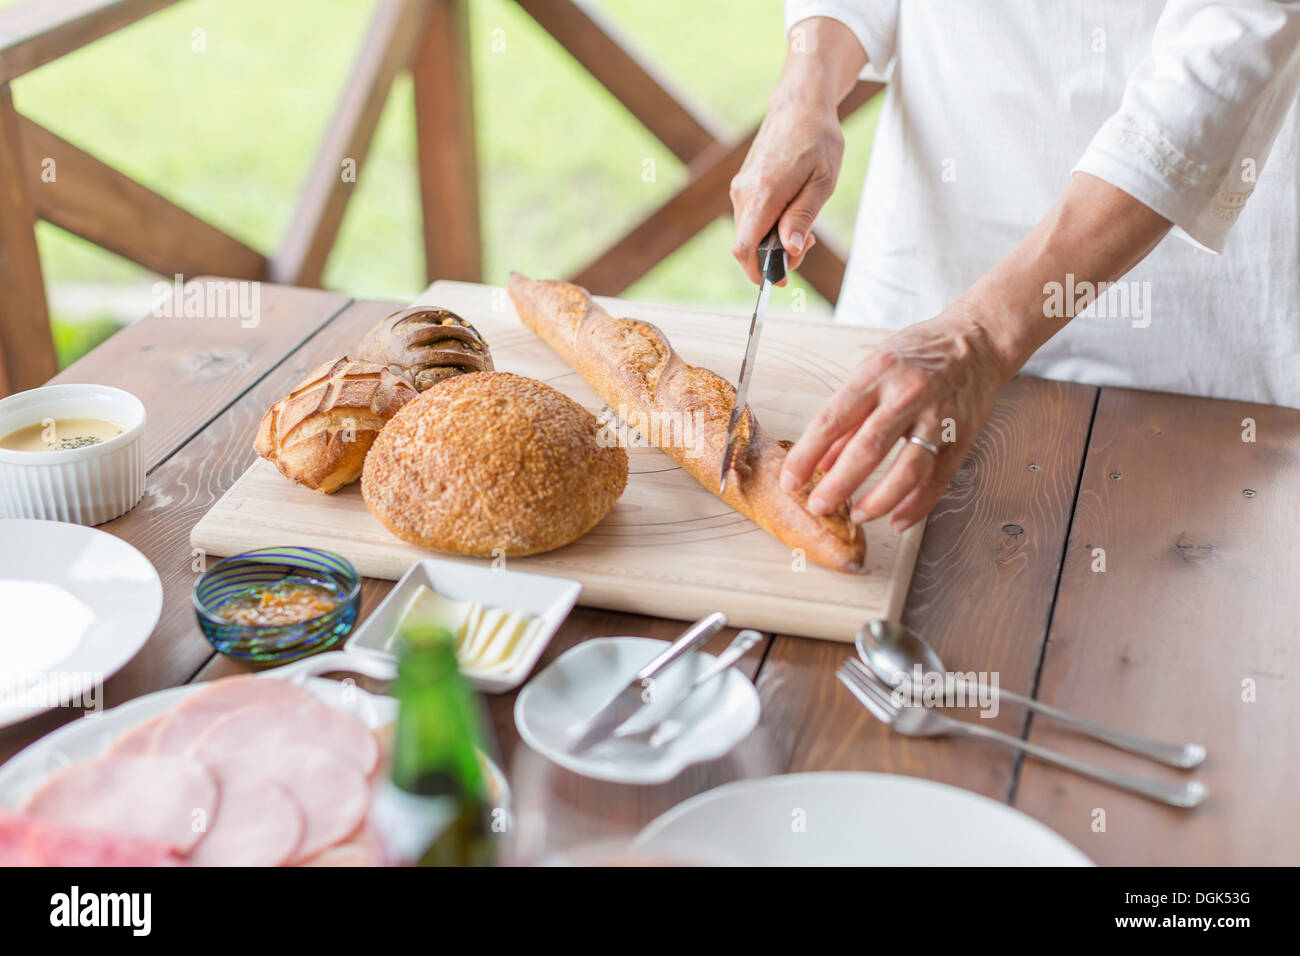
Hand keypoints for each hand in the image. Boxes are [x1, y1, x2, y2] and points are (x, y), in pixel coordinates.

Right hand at [730, 17, 864, 282]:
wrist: (799, 103)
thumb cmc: (817, 139)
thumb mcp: (822, 182)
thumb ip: (802, 219)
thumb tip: (788, 252)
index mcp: (762, 194)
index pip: (744, 249)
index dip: (759, 272)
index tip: (783, 279)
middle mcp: (744, 193)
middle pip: (745, 247)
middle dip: (773, 258)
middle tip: (807, 243)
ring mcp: (740, 188)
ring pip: (748, 234)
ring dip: (772, 241)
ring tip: (804, 224)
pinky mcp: (744, 185)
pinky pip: (750, 219)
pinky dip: (768, 227)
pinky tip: (791, 212)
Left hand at [780, 310, 1010, 531]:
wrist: (977, 340)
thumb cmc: (919, 353)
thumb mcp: (873, 371)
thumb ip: (847, 418)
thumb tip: (819, 462)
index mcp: (876, 374)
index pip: (832, 421)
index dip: (806, 455)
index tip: (790, 481)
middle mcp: (908, 395)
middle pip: (868, 449)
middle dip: (838, 485)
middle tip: (819, 506)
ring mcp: (938, 417)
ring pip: (907, 470)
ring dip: (879, 501)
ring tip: (858, 516)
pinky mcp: (962, 436)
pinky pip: (937, 480)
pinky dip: (916, 505)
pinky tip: (897, 520)